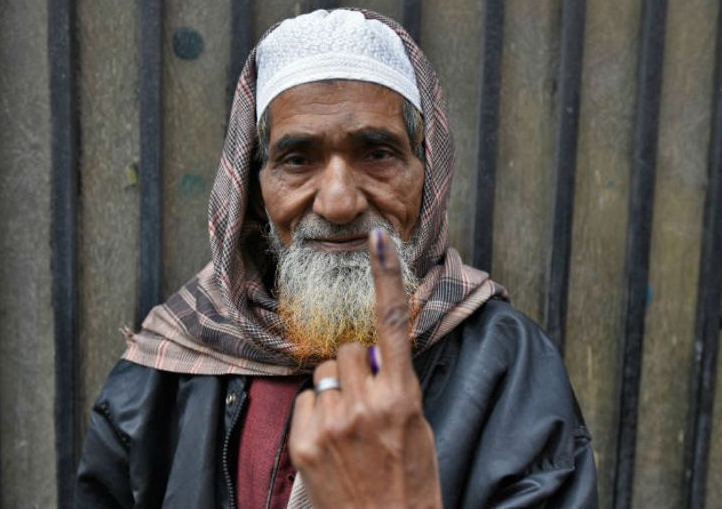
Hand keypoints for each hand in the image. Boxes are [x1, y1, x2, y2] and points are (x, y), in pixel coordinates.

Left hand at [289, 229, 442, 508]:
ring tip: (349, 430)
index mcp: (402, 397)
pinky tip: (331, 443)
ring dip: (335, 391)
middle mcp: (366, 404)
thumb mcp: (417, 425)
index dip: (386, 278)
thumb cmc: (411, 481)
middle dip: (355, 366)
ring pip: (323, 374)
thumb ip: (395, 383)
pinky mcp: (304, 442)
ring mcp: (332, 423)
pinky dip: (315, 415)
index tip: (378, 239)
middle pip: (346, 349)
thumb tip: (372, 352)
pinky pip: (304, 401)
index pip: (394, 326)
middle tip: (367, 401)